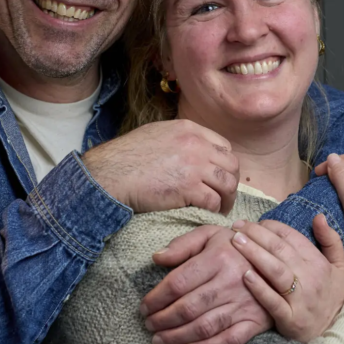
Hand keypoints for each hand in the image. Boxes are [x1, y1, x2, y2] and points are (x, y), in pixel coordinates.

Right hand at [82, 119, 239, 213]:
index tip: (220, 176)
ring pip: (227, 184)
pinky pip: (213, 201)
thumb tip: (192, 150)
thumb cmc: (127, 156)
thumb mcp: (157, 133)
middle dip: (231, 182)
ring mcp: (194, 166)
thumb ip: (179, 138)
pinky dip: (213, 210)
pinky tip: (208, 213)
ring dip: (226, 198)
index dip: (224, 164)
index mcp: (189, 129)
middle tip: (225, 196)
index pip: (224, 146)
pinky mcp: (188, 188)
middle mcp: (196, 145)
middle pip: (231, 165)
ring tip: (220, 208)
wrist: (111, 173)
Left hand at [140, 225, 272, 343]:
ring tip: (159, 340)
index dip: (156, 298)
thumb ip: (183, 244)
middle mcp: (230, 281)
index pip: (178, 282)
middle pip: (188, 307)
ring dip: (177, 336)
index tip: (144, 307)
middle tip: (148, 326)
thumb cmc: (235, 246)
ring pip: (205, 326)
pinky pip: (230, 340)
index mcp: (218, 258)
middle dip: (163, 320)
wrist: (276, 259)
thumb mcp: (211, 234)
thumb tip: (157, 258)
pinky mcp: (255, 321)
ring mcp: (244, 304)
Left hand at [230, 216, 343, 341]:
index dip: (271, 226)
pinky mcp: (290, 319)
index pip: (291, 237)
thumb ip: (330, 240)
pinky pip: (273, 301)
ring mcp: (300, 299)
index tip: (254, 222)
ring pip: (275, 271)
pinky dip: (259, 288)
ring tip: (236, 241)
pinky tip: (245, 275)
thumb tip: (318, 216)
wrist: (338, 333)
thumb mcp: (340, 267)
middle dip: (256, 234)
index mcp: (318, 262)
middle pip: (280, 249)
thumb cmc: (333, 297)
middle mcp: (310, 277)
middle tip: (237, 226)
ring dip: (254, 253)